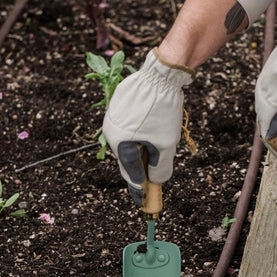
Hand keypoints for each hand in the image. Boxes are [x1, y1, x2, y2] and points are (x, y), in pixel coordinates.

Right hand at [103, 48, 194, 205]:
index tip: (143, 202)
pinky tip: (153, 130)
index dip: (139, 190)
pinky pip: (128, 127)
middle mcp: (110, 131)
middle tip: (152, 181)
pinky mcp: (117, 106)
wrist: (161, 74)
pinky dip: (139, 134)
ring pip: (128, 142)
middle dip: (141, 170)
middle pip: (128, 158)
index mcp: (120, 143)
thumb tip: (157, 181)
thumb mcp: (167, 145)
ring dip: (141, 151)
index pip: (130, 174)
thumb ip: (161, 168)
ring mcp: (112, 117)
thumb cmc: (163, 111)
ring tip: (157, 152)